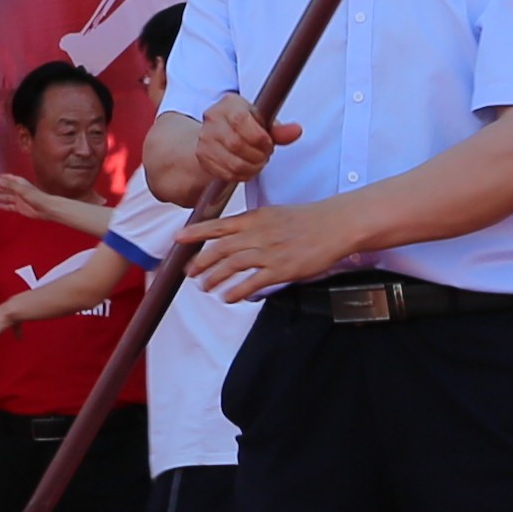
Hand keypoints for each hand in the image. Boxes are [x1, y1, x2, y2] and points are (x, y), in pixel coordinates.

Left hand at [178, 196, 363, 296]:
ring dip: (214, 278)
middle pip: (220, 248)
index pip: (218, 225)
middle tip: (189, 273)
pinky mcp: (281, 269)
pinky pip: (252, 282)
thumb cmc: (307, 220)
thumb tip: (236, 235)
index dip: (196, 232)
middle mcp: (258, 234)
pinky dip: (236, 291)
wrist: (334, 225)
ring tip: (205, 288)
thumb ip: (254, 224)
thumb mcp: (275, 214)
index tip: (178, 239)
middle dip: (200, 262)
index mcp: (255, 218)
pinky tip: (228, 297)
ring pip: (231, 266)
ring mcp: (269, 252)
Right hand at [181, 95, 278, 191]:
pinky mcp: (203, 157)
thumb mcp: (263, 121)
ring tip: (258, 161)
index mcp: (229, 104)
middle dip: (258, 155)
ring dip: (252, 167)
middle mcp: (212, 119)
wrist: (221, 132)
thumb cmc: (245, 124)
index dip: (259, 137)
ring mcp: (205, 139)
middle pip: (236, 145)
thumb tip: (296, 131)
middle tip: (265, 154)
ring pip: (233, 163)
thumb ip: (279, 129)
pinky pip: (227, 174)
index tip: (268, 143)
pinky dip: (242, 175)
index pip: (240, 121)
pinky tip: (247, 168)